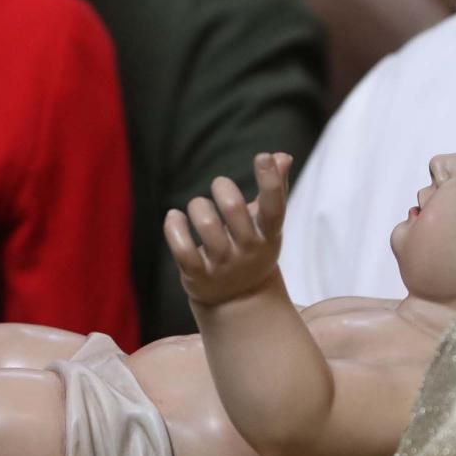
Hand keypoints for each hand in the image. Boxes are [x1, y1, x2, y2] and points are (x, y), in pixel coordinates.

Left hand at [164, 152, 292, 305]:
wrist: (239, 299)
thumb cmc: (252, 248)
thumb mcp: (267, 224)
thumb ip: (275, 189)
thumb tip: (281, 156)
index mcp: (268, 234)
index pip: (274, 207)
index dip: (270, 182)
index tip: (261, 157)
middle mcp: (248, 250)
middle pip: (234, 209)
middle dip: (222, 188)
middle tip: (219, 186)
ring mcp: (222, 264)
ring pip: (205, 224)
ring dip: (198, 206)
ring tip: (198, 208)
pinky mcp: (198, 275)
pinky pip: (182, 249)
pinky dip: (174, 228)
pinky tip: (174, 218)